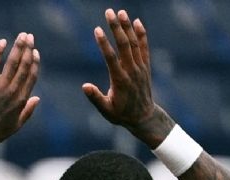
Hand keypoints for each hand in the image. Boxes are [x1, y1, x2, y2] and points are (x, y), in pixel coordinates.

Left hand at [0, 32, 40, 156]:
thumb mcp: (16, 125)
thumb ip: (28, 111)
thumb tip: (37, 98)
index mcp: (21, 100)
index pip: (31, 77)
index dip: (34, 62)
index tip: (35, 52)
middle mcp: (13, 91)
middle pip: (24, 66)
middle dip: (28, 49)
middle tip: (30, 36)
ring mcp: (0, 87)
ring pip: (13, 63)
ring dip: (18, 47)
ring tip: (22, 35)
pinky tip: (3, 42)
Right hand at [83, 9, 165, 139]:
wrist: (144, 117)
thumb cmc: (121, 114)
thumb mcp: (106, 111)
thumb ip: (96, 98)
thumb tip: (84, 86)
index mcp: (120, 81)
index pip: (111, 58)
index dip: (103, 43)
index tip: (97, 29)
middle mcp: (132, 71)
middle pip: (124, 45)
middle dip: (116, 27)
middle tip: (109, 12)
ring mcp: (140, 67)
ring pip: (134, 43)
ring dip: (127, 27)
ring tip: (121, 12)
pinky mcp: (145, 66)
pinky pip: (144, 47)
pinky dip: (141, 34)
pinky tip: (136, 22)